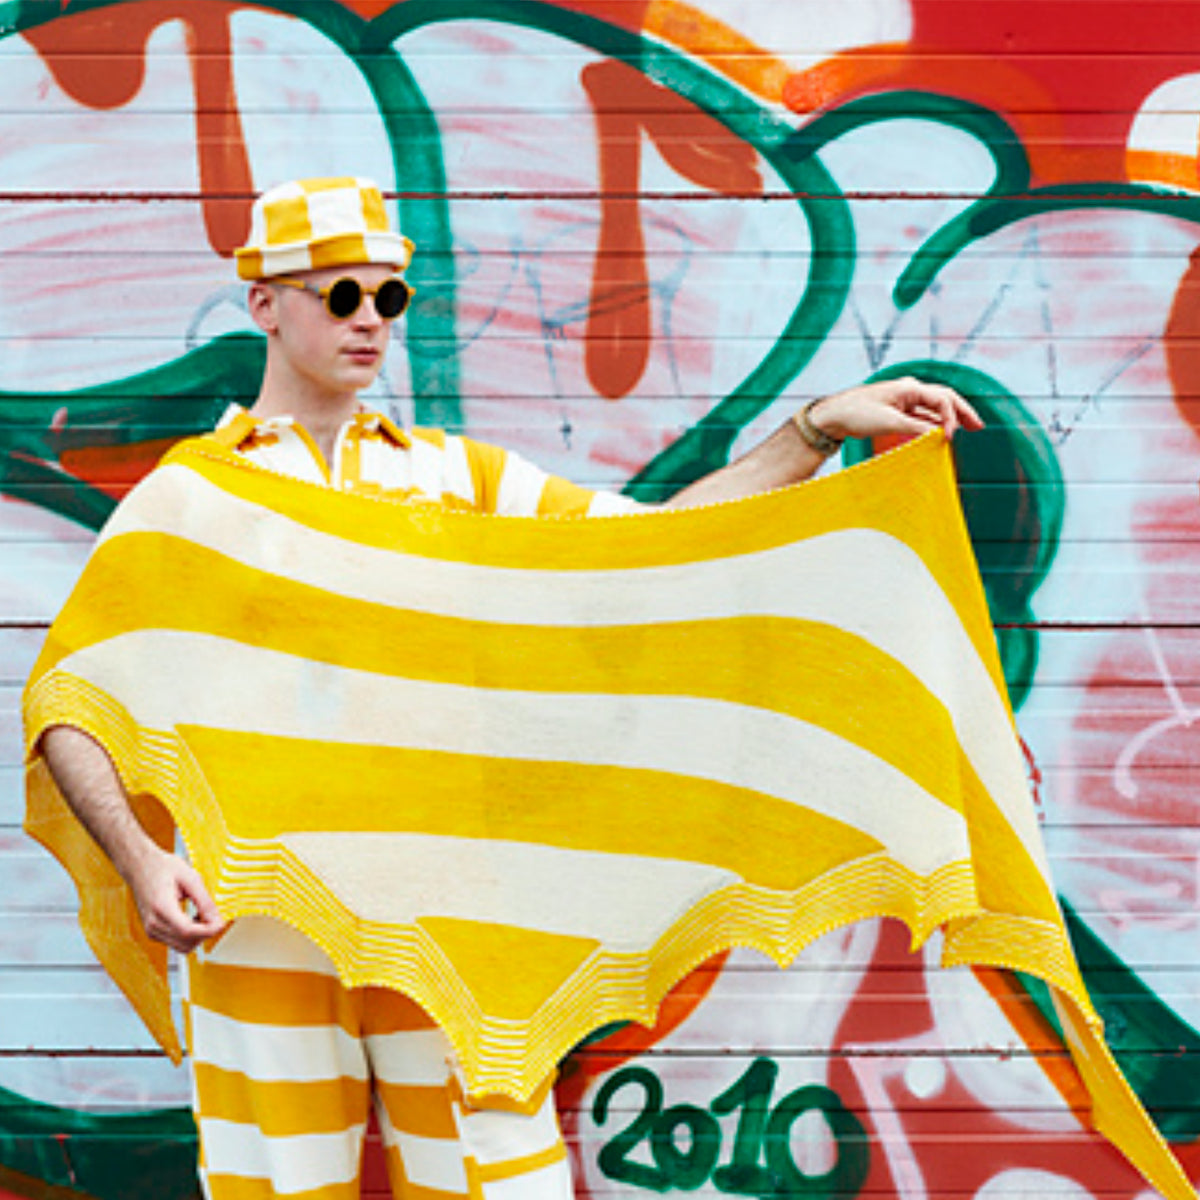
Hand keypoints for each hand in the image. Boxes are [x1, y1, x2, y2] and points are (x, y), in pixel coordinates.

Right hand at [122, 846, 225, 952]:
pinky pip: (175, 942)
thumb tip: (217, 919)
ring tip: (202, 915)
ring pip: (182, 947)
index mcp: (161, 907)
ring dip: (197, 936)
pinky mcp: (153, 932)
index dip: (208, 930)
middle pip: (186, 943)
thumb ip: (204, 900)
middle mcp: (153, 923)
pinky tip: (193, 918)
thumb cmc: (162, 867)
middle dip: (205, 933)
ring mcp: (151, 930)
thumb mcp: (189, 878)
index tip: (221, 922)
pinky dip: (189, 935)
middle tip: (213, 915)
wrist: (139, 867)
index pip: (187, 931)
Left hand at [807, 377, 983, 441]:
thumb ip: (916, 428)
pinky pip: (921, 416)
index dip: (951, 419)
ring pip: (934, 408)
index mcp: (909, 388)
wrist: (832, 416)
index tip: (949, 438)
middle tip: (978, 426)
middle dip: (962, 412)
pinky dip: (933, 424)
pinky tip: (940, 434)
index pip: (942, 400)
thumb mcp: (889, 422)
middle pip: (943, 399)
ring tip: (965, 430)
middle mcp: (909, 390)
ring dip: (949, 419)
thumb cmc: (856, 414)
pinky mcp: (896, 411)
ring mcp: (903, 400)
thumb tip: (938, 434)